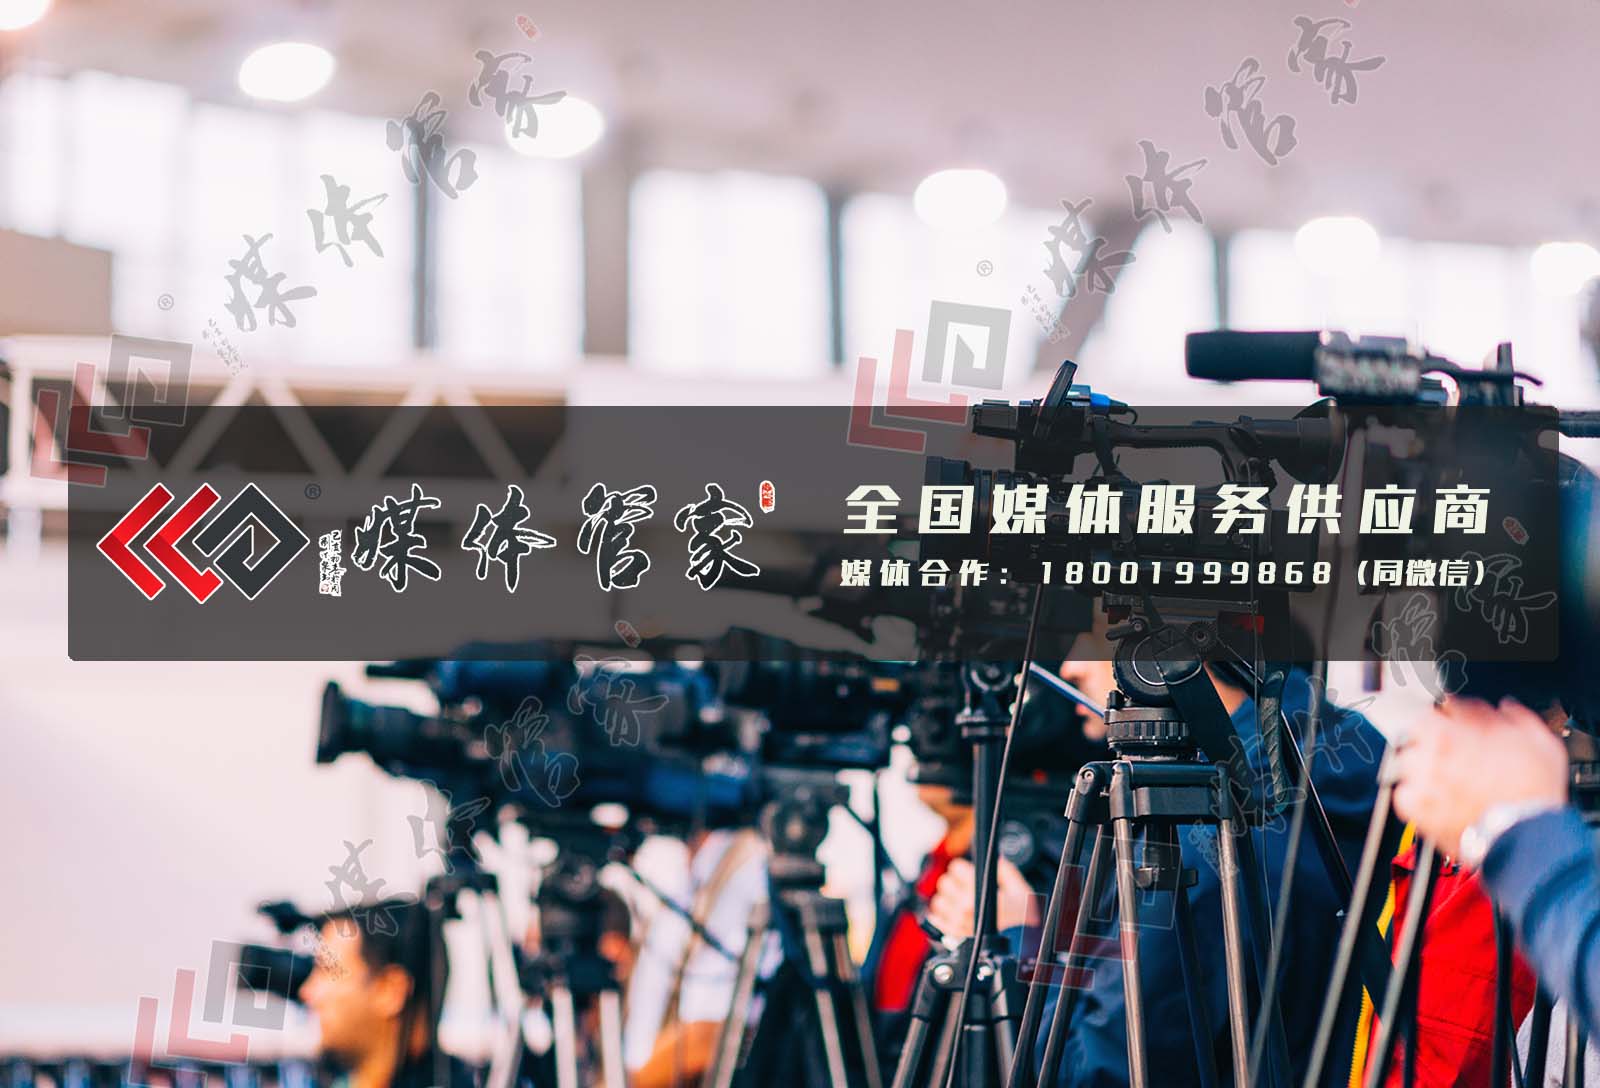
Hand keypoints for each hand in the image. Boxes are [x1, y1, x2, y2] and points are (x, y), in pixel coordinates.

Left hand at [926, 857, 1039, 939]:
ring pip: (938, 901)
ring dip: (947, 900)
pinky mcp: (953, 935)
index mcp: (978, 892)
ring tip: (960, 904)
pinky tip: (953, 915)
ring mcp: (957, 922)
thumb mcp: (1021, 890)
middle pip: (944, 882)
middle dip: (954, 883)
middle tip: (965, 889)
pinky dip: (941, 916)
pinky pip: (935, 920)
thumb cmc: (1023, 922)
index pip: (955, 867)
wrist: (1022, 950)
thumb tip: (996, 859)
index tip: (968, 874)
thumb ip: (1006, 870)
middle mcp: (964, 907)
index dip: (963, 869)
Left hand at [1390, 696, 1567, 858]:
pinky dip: (1416, 797)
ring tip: (1445, 779)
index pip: (1434, 710)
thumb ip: (1516, 718)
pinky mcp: (1415, 810)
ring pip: (1406, 764)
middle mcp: (1428, 753)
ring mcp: (1420, 782)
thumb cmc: (1532, 791)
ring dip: (1421, 767)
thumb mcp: (1538, 741)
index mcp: (1451, 732)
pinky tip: (1437, 800)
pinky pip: (1404, 795)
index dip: (1447, 717)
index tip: (1454, 722)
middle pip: (1415, 737)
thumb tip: (1506, 710)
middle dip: (1431, 741)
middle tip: (1452, 753)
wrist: (1526, 834)